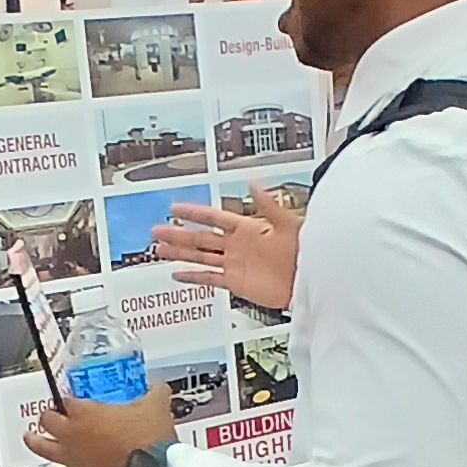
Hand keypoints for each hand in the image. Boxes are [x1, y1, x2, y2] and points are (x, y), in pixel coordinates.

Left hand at [20, 389, 176, 466]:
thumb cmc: (150, 438)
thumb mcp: (155, 405)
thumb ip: (154, 393)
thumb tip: (158, 389)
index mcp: (86, 412)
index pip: (69, 400)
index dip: (71, 399)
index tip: (75, 400)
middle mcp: (72, 433)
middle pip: (49, 419)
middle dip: (50, 416)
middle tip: (54, 414)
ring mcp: (71, 457)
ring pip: (41, 447)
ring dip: (34, 441)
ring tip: (29, 437)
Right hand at [151, 184, 299, 310]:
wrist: (309, 279)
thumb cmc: (304, 250)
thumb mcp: (288, 223)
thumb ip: (268, 204)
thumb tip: (254, 183)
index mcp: (247, 228)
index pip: (213, 217)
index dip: (193, 213)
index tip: (174, 209)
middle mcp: (237, 245)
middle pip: (200, 238)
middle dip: (178, 234)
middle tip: (157, 230)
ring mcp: (235, 264)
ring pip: (200, 257)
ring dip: (180, 254)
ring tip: (160, 250)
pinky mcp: (236, 283)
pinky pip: (210, 278)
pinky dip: (194, 277)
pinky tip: (178, 274)